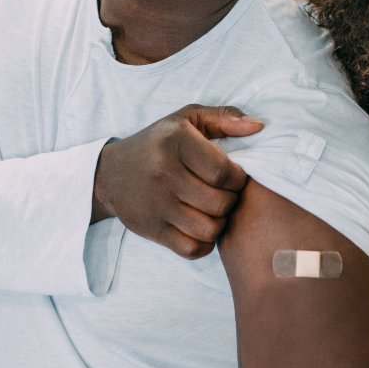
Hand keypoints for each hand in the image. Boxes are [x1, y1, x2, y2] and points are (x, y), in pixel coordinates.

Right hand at [92, 104, 262, 257]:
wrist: (110, 173)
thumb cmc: (159, 143)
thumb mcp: (187, 119)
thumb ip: (225, 118)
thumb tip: (259, 126)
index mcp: (177, 143)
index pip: (224, 172)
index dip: (239, 178)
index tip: (235, 176)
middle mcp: (164, 174)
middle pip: (220, 203)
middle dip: (231, 200)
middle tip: (225, 193)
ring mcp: (156, 205)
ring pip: (209, 229)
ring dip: (219, 222)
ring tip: (214, 210)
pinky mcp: (151, 229)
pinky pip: (192, 249)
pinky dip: (204, 244)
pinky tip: (201, 227)